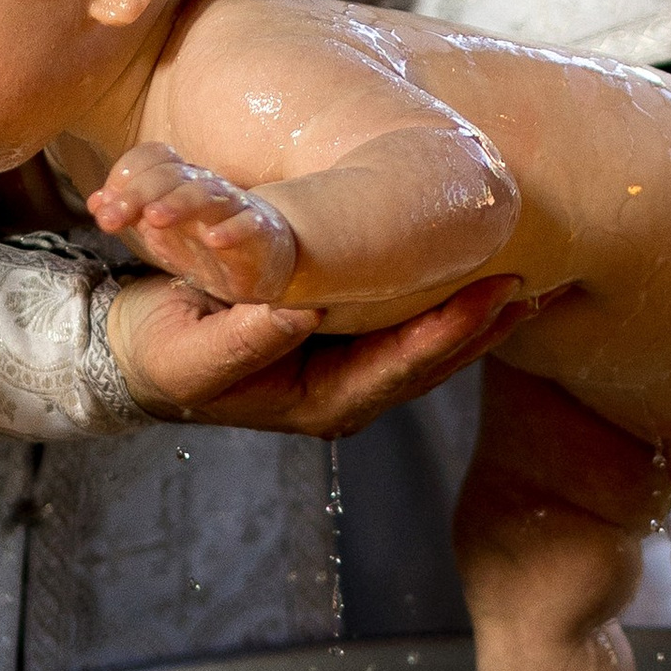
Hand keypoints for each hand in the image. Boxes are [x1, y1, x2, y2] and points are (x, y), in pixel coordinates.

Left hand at [89, 140, 297, 302]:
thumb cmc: (209, 239)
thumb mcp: (163, 232)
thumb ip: (131, 215)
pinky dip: (232, 230)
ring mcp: (235, 208)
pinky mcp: (261, 233)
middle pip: (173, 175)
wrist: (267, 258)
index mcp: (182, 182)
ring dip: (179, 203)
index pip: (154, 159)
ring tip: (154, 218)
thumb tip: (94, 202)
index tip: (102, 207)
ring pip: (208, 194)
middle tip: (108, 218)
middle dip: (138, 194)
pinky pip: (249, 224)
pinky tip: (213, 240)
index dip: (125, 175)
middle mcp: (207, 188)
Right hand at [107, 268, 534, 437]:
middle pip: (432, 364)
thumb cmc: (162, 350)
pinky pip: (412, 323)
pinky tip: (484, 268)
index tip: (489, 292)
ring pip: (430, 347)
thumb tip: (300, 311)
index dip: (446, 333)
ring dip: (481, 316)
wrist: (136, 348)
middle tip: (534, 283)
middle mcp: (346, 395)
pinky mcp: (347, 342)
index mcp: (317, 402)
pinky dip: (451, 300)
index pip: (398, 370)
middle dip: (485, 326)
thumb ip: (243, 339)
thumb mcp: (189, 353)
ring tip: (533, 279)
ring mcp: (349, 372)